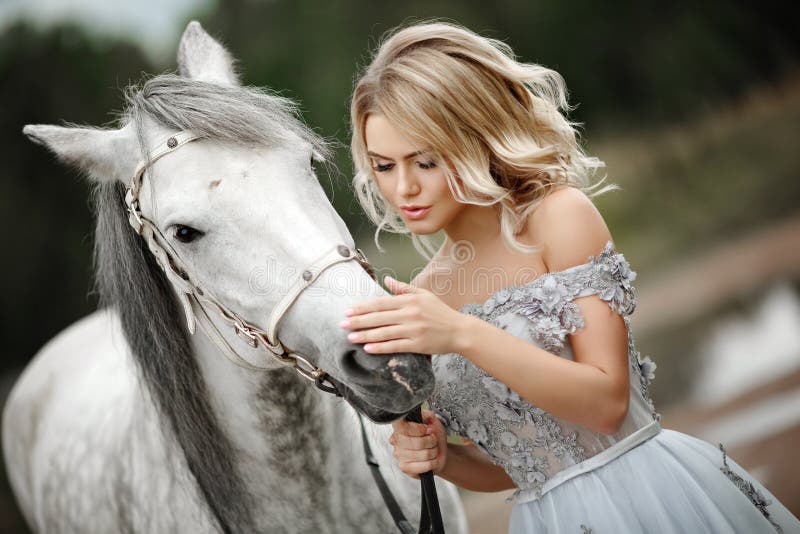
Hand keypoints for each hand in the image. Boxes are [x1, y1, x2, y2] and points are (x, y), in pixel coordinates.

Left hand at [340, 275, 468, 354]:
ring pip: (383, 333)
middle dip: (358, 321)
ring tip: (350, 337)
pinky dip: (380, 347)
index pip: (381, 303)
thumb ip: (403, 288)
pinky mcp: (417, 345)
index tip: (348, 310)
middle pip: (378, 317)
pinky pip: (394, 346)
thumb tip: (386, 279)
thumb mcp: (424, 295)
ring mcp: (413, 330)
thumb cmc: (440, 312)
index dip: (363, 307)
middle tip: (342, 324)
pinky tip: (367, 348)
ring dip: (365, 335)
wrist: (459, 330)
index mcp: (410, 300)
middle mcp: (410, 314)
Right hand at [390, 409, 446, 477]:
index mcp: (400, 427)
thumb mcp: (433, 422)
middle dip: (431, 441)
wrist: (438, 453)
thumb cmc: (433, 437)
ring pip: (423, 454)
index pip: (403, 427)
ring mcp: (399, 455)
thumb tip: (425, 415)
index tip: (427, 429)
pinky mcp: (404, 468)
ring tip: (433, 450)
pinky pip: (424, 466)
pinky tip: (431, 460)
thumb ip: (428, 415)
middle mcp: (396, 441)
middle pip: (417, 442)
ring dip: (433, 452)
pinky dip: (433, 462)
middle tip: (433, 440)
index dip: (418, 429)